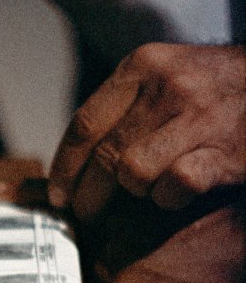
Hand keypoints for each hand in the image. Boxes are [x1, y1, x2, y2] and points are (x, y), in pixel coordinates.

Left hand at [48, 43, 245, 219]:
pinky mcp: (224, 150)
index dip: (65, 167)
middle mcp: (166, 87)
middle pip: (104, 155)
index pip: (84, 124)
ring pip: (133, 172)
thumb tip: (76, 159)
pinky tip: (175, 194)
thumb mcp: (165, 75)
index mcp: (142, 67)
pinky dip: (169, 198)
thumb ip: (123, 106)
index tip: (58, 195)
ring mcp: (198, 117)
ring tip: (146, 192)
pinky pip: (174, 185)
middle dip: (89, 195)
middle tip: (87, 216)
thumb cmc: (215, 88)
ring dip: (135, 192)